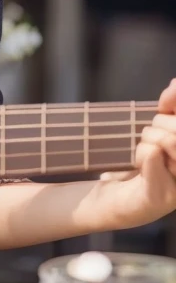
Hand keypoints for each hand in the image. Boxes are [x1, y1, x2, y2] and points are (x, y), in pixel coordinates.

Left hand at [96, 79, 175, 229]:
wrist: (112, 197)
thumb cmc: (140, 164)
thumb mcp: (155, 133)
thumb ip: (170, 110)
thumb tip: (174, 85)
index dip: (175, 103)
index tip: (165, 100)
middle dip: (156, 127)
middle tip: (149, 143)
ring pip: (166, 140)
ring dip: (145, 142)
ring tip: (143, 158)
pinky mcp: (162, 198)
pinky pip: (153, 155)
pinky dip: (142, 155)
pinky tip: (139, 167)